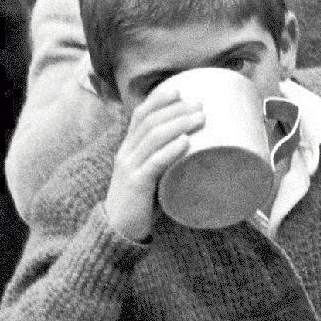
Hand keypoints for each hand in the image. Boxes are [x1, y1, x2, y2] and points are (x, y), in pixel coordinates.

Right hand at [106, 76, 204, 242]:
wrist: (119, 232)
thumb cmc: (142, 201)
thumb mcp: (152, 174)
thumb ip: (168, 160)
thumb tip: (201, 146)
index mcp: (129, 147)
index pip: (141, 114)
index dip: (160, 98)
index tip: (181, 88)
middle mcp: (126, 153)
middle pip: (150, 121)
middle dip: (176, 108)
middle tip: (201, 104)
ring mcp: (129, 168)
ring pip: (152, 137)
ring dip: (178, 123)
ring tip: (200, 118)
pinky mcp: (135, 186)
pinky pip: (152, 163)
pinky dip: (170, 150)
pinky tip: (185, 142)